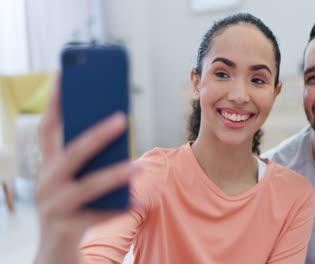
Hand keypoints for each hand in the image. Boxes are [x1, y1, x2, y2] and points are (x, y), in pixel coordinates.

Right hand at [35, 80, 139, 263]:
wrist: (53, 248)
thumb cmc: (70, 204)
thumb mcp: (72, 178)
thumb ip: (87, 157)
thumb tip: (117, 126)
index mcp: (48, 165)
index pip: (49, 129)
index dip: (55, 102)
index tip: (64, 74)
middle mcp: (46, 182)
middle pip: (73, 153)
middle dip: (98, 135)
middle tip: (123, 118)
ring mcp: (54, 206)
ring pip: (88, 186)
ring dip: (115, 174)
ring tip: (140, 165)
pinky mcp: (66, 227)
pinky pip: (100, 216)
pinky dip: (121, 209)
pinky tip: (141, 201)